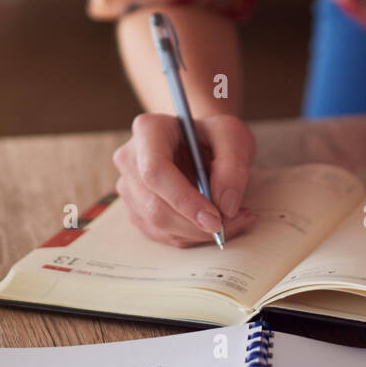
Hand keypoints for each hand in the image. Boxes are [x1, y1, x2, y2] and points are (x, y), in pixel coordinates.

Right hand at [112, 112, 257, 246]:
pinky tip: (215, 223)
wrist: (201, 140)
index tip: (216, 219)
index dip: (184, 200)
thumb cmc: (214, 134)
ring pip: (158, 225)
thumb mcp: (233, 136)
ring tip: (234, 220)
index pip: (155, 171)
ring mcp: (129, 187)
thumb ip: (233, 166)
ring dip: (198, 232)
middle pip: (154, 205)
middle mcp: (130, 159)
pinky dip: (193, 236)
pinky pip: (163, 234)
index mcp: (148, 130)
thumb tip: (225, 207)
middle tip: (236, 221)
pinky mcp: (137, 210)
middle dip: (196, 224)